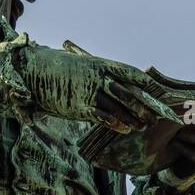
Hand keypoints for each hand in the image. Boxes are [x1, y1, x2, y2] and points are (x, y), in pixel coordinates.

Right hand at [24, 45, 180, 130]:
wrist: (35, 71)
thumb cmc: (60, 70)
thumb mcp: (84, 67)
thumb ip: (100, 75)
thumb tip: (115, 84)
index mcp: (102, 64)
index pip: (131, 74)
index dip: (147, 84)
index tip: (160, 93)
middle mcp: (100, 77)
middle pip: (131, 93)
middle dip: (147, 106)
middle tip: (160, 116)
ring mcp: (90, 92)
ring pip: (120, 106)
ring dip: (135, 117)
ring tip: (145, 126)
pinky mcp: (80, 106)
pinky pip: (103, 116)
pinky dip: (116, 123)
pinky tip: (126, 129)